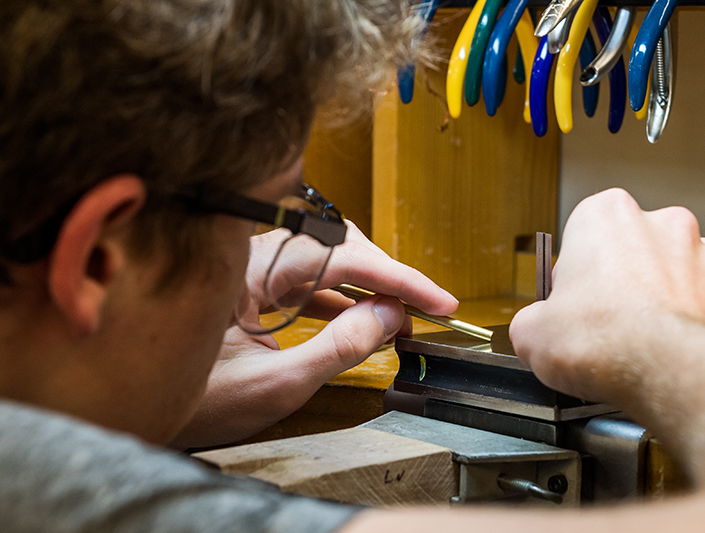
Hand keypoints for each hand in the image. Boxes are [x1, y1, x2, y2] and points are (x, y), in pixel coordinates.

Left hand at [172, 221, 457, 448]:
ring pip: (327, 260)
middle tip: (425, 308)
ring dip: (368, 285)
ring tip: (401, 315)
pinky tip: (365, 317)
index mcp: (250, 270)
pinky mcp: (254, 288)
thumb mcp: (274, 385)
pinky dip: (344, 298)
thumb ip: (337, 349)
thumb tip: (390, 317)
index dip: (397, 278)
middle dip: (387, 275)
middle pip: (338, 246)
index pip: (341, 257)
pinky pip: (309, 282)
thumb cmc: (193, 400)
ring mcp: (252, 271)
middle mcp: (251, 258)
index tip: (438, 300)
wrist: (139, 408)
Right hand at [509, 188, 704, 404]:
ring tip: (650, 345)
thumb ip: (532, 321)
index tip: (573, 303)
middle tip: (610, 326)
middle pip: (639, 250)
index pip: (584, 235)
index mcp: (607, 217)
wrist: (668, 374)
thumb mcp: (531, 334)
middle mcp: (664, 225)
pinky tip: (685, 353)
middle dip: (627, 283)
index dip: (576, 274)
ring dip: (670, 302)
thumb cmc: (605, 341)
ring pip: (685, 276)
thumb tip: (536, 331)